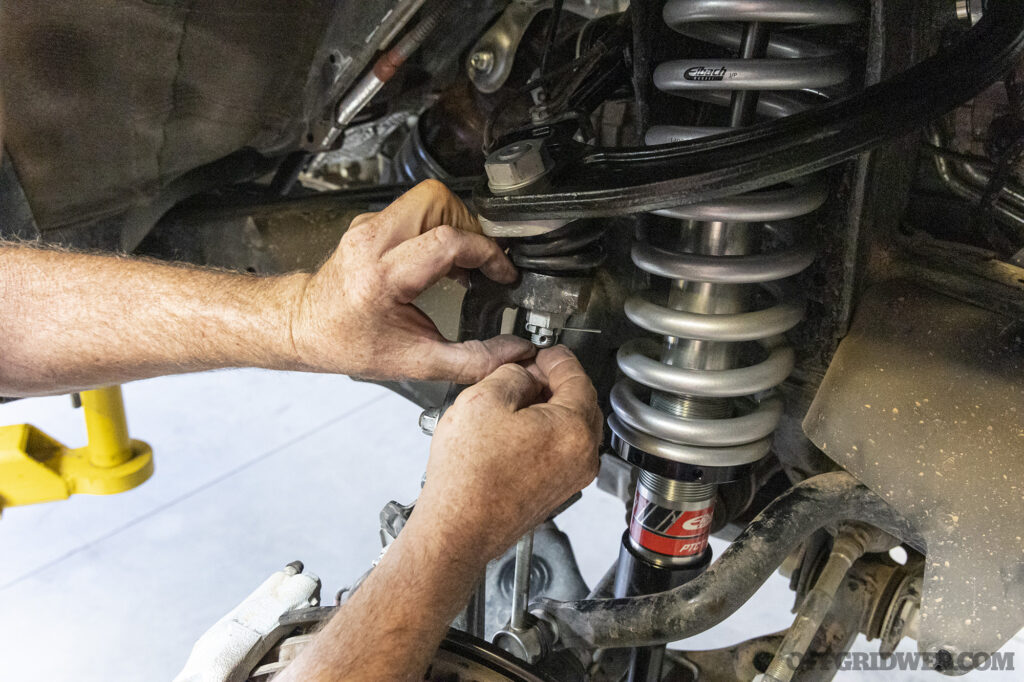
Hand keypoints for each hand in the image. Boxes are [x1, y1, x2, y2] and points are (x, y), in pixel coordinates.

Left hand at [288, 180, 534, 381]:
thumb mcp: (414, 362)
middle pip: (438, 202)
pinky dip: (439, 227)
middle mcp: (372, 241)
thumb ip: (470, 361)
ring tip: (464, 259)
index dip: (486, 253)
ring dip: (457, 224)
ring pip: (429, 198)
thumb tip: (513, 352)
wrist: (305, 326)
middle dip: (471, 227)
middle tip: (480, 259)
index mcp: (382, 276)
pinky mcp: (371, 223)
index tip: (502, 273)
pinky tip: (442, 259)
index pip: (446, 241)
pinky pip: (416, 208)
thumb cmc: (347, 342)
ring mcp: (369, 226)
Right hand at [417, 346, 602, 561]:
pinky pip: (560, 450)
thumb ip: (512, 373)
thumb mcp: (484, 399)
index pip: (577, 376)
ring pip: (570, 428)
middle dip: (555, 382)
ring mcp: (572, 478)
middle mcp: (582, 456)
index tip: (544, 352)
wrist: (458, 528)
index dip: (556, 357)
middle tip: (528, 372)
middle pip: (580, 402)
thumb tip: (523, 374)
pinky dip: (544, 432)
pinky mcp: (557, 492)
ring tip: (514, 400)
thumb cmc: (468, 477)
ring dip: (549, 408)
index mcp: (573, 429)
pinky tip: (513, 430)